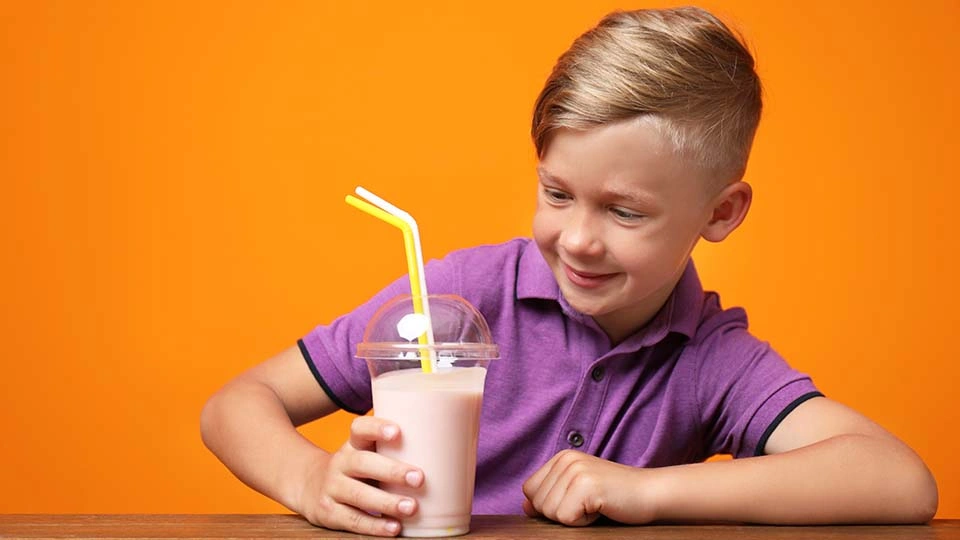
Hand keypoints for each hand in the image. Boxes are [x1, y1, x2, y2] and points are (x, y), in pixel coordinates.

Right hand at [296, 416, 423, 536]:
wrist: (310, 486)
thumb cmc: (357, 468)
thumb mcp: (367, 453)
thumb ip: (395, 451)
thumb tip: (451, 451)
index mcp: (354, 444)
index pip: (360, 428)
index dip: (377, 427)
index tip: (398, 432)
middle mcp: (341, 462)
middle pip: (363, 463)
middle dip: (392, 471)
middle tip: (419, 478)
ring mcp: (333, 487)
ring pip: (358, 494)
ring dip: (386, 502)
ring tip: (412, 507)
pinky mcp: (329, 512)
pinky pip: (353, 519)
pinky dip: (375, 525)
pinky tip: (394, 527)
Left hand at [522, 450, 657, 525]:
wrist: (650, 493)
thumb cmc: (615, 497)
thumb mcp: (577, 492)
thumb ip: (551, 496)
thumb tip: (525, 507)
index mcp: (560, 457)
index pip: (529, 490)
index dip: (550, 505)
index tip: (578, 501)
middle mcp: (565, 459)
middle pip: (538, 503)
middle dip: (562, 513)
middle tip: (590, 504)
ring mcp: (575, 470)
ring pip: (550, 513)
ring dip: (574, 518)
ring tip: (596, 505)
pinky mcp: (586, 485)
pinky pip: (566, 518)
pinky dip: (583, 522)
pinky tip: (600, 509)